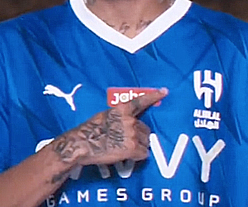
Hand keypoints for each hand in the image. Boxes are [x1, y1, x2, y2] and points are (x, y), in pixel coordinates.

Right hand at [51, 88, 167, 166]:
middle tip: (126, 141)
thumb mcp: (105, 116)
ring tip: (123, 149)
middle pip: (146, 129)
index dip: (154, 96)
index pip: (141, 101)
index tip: (164, 91)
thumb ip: (120, 116)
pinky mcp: (133, 148)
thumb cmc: (90, 131)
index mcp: (122, 109)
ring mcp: (132, 134)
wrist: (82, 144)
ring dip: (138, 147)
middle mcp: (130, 119)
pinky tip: (126, 156)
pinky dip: (137, 157)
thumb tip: (129, 121)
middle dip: (139, 136)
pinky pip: (144, 154)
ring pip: (146, 143)